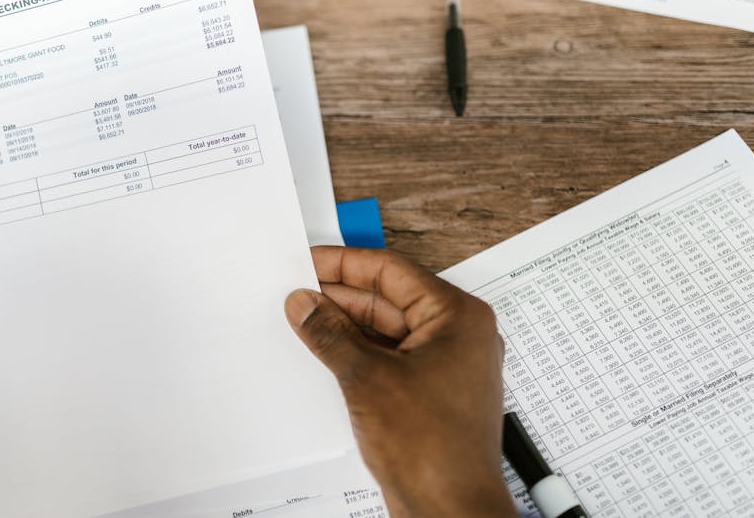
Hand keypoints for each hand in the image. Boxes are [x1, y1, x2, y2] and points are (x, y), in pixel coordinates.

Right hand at [285, 247, 511, 517]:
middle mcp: (457, 336)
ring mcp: (444, 366)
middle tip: (295, 294)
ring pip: (386, 331)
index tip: (307, 261)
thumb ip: (330, 334)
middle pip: (389, 299)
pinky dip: (356, 354)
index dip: (344, 264)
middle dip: (340, 298)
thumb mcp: (367, 378)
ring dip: (345, 328)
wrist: (450, 509)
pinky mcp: (429, 393)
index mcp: (457, 317)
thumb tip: (304, 304)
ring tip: (301, 323)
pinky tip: (323, 354)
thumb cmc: (434, 449)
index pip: (391, 272)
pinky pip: (388, 359)